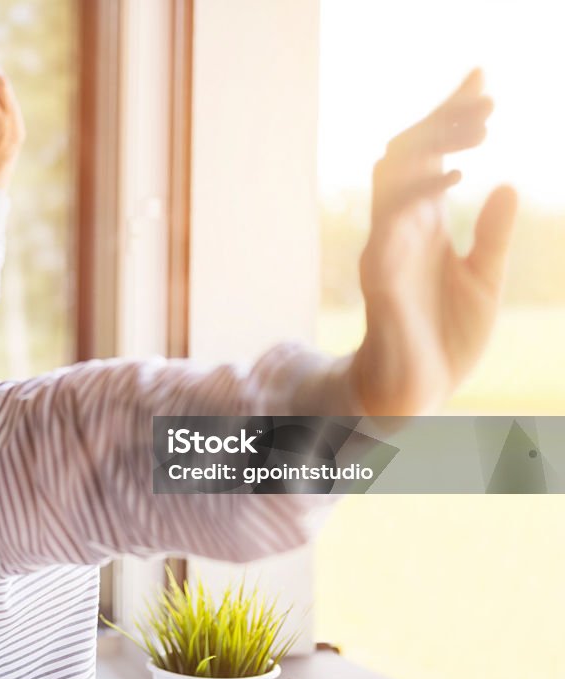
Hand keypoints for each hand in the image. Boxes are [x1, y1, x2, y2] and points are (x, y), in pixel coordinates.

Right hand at [351, 69, 517, 414]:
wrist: (416, 394)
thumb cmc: (444, 340)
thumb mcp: (483, 280)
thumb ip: (491, 235)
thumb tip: (505, 184)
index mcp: (423, 226)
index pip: (431, 157)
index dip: (451, 116)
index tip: (481, 78)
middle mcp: (400, 229)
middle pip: (407, 155)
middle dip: (444, 120)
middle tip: (489, 96)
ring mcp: (386, 249)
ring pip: (393, 177)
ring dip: (433, 145)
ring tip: (480, 125)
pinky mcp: (381, 276)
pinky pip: (391, 223)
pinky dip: (420, 194)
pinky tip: (456, 177)